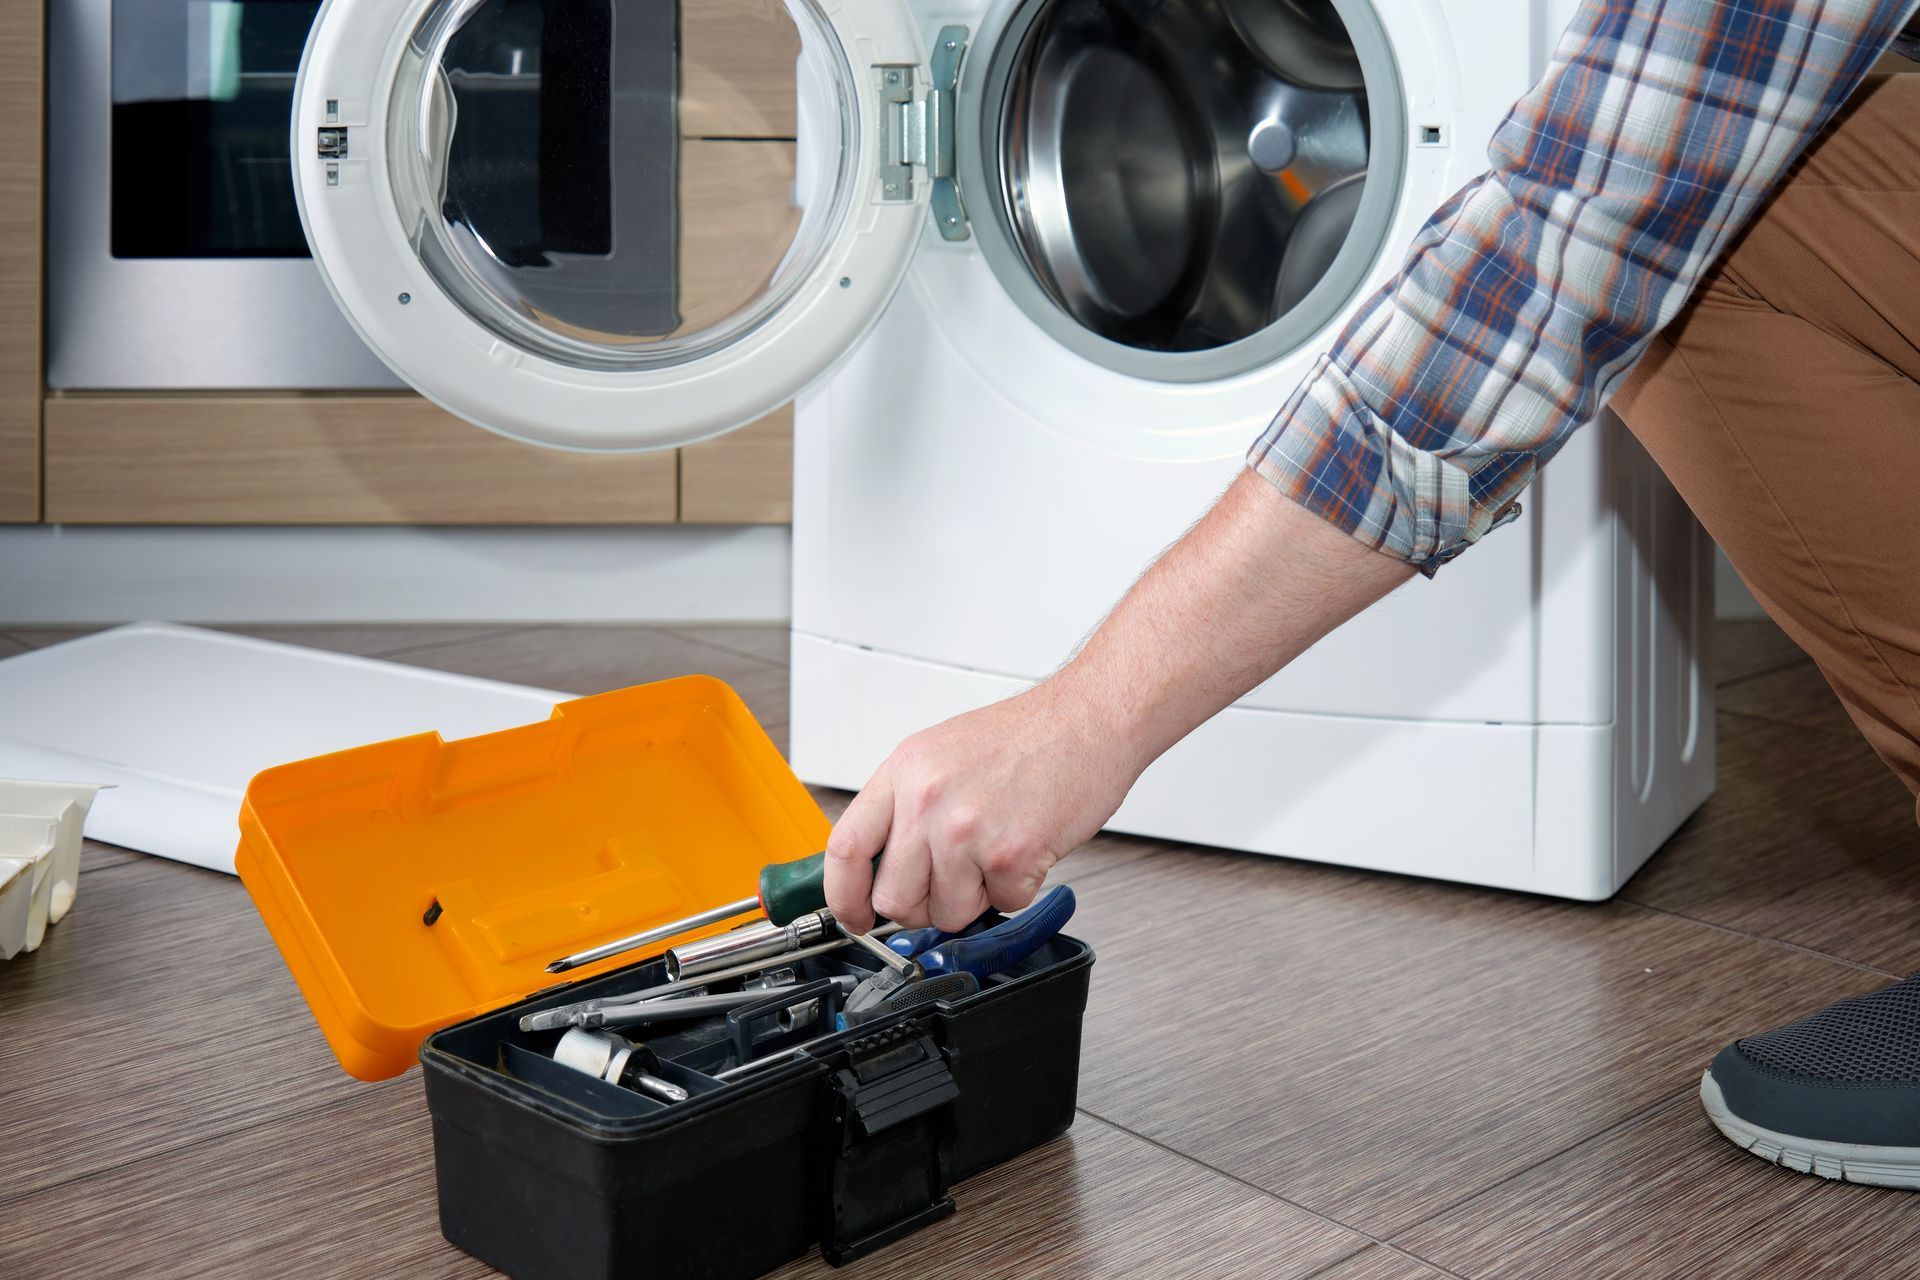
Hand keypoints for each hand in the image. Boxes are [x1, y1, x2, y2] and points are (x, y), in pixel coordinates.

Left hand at [824, 680, 1139, 932]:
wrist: (1090, 719)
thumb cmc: (1029, 735)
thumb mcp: (942, 752)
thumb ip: (907, 805)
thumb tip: (884, 865)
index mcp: (904, 772)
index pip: (845, 849)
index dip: (844, 896)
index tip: (856, 916)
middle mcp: (927, 800)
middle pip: (894, 897)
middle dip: (923, 906)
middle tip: (952, 882)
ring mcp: (965, 830)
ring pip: (947, 913)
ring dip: (976, 899)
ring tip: (997, 852)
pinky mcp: (1009, 855)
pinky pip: (1002, 907)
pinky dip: (1018, 890)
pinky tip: (1028, 848)